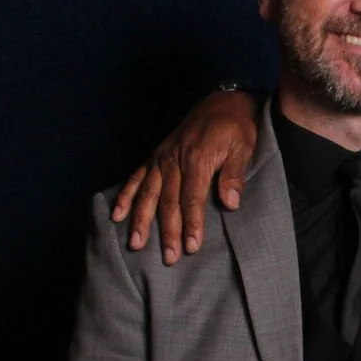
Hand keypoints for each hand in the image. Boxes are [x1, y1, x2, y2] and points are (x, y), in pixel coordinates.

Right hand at [109, 90, 261, 265]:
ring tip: (136, 244)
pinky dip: (125, 196)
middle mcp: (174, 160)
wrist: (222, 102)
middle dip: (167, 231)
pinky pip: (136, 178)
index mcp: (197, 159)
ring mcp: (161, 158)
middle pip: (168, 201)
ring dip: (141, 220)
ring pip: (148, 194)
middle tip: (168, 257)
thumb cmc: (236, 128)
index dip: (191, 223)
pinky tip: (117, 215)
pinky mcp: (155, 157)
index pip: (192, 198)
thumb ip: (234, 175)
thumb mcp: (243, 148)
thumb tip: (230, 203)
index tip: (191, 246)